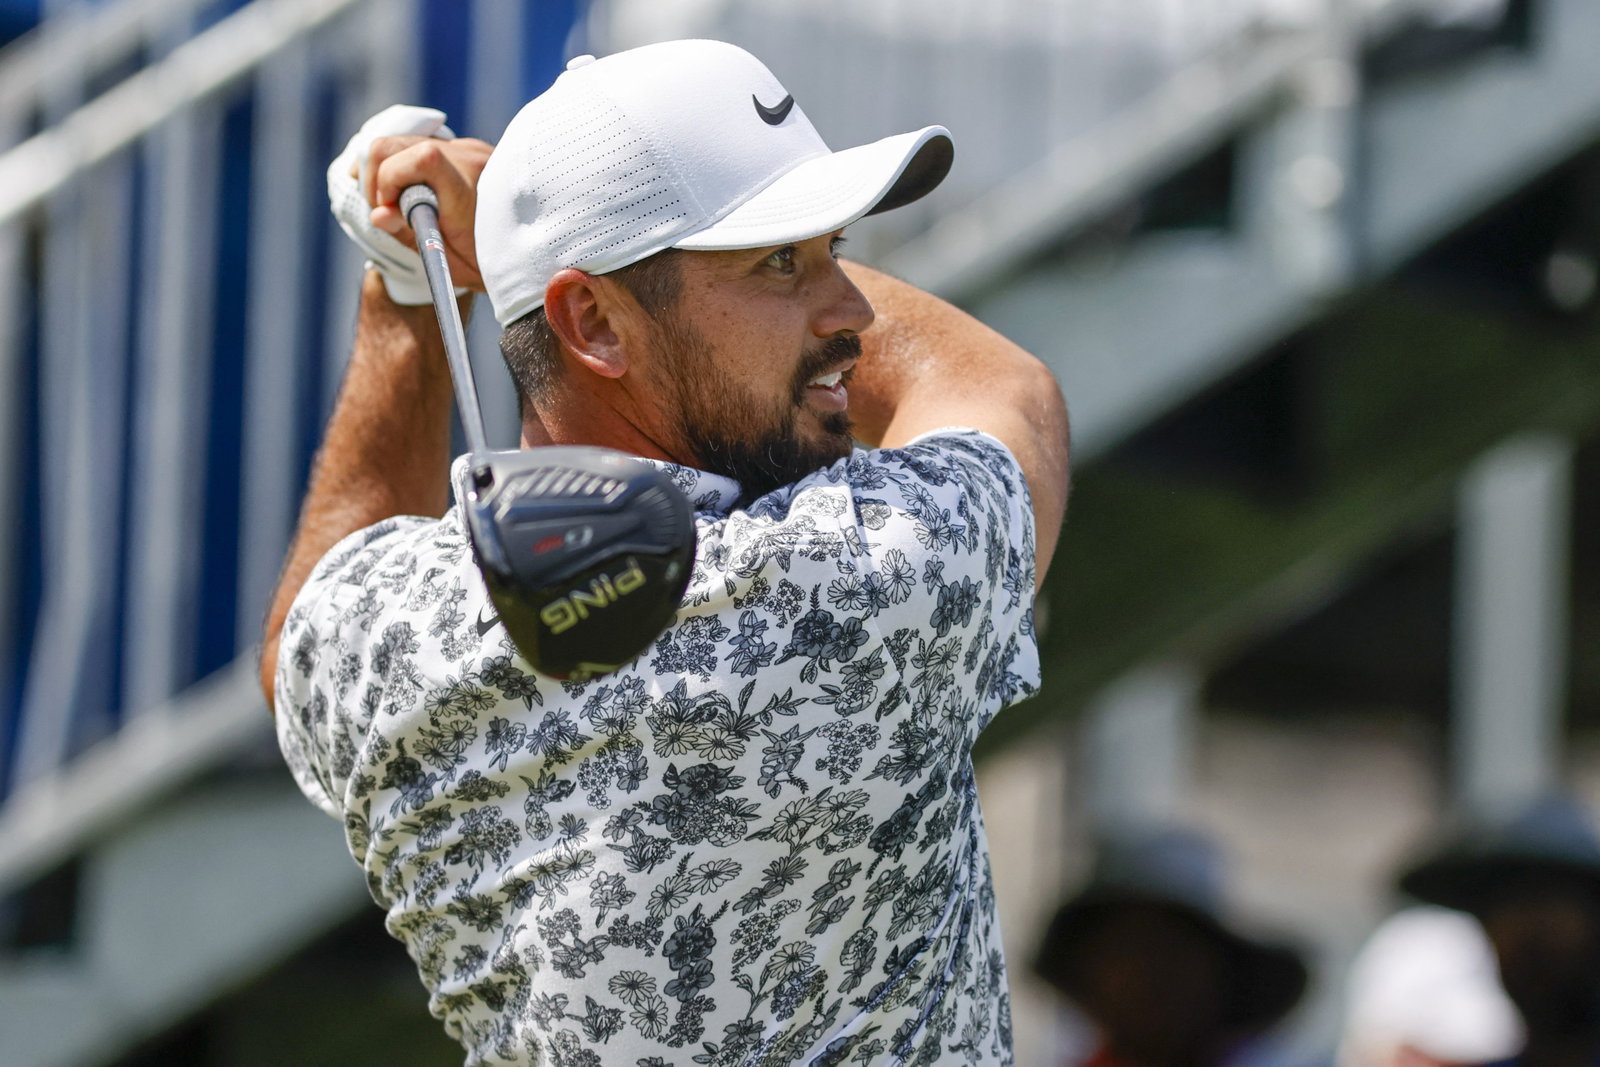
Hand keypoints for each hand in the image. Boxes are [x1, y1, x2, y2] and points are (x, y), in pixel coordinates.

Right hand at [326, 105, 491, 300]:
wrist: (536, 250)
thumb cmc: (493, 266)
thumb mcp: (452, 264)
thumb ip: (413, 237)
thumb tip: (377, 215)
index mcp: (469, 191)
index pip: (422, 158)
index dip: (389, 179)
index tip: (388, 210)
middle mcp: (471, 159)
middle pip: (396, 144)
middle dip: (374, 175)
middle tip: (380, 209)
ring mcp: (469, 149)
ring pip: (403, 140)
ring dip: (385, 168)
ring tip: (389, 202)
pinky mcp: (467, 148)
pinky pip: (419, 143)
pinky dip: (401, 162)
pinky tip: (398, 187)